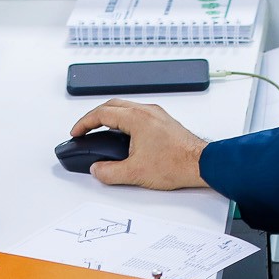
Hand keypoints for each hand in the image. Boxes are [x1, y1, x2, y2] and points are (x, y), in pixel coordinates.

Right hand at [70, 100, 208, 189]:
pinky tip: (124, 135)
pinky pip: (137, 113)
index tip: (77, 132)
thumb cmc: (176, 164)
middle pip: (112, 105)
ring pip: (126, 107)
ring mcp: (157, 115)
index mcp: (136, 118)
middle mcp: (147, 111)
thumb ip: (109, 172)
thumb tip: (97, 170)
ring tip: (101, 131)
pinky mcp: (164, 121)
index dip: (84, 123)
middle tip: (85, 129)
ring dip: (110, 117)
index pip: (102, 113)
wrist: (201, 164)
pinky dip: (124, 120)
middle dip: (94, 117)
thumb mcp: (134, 173)